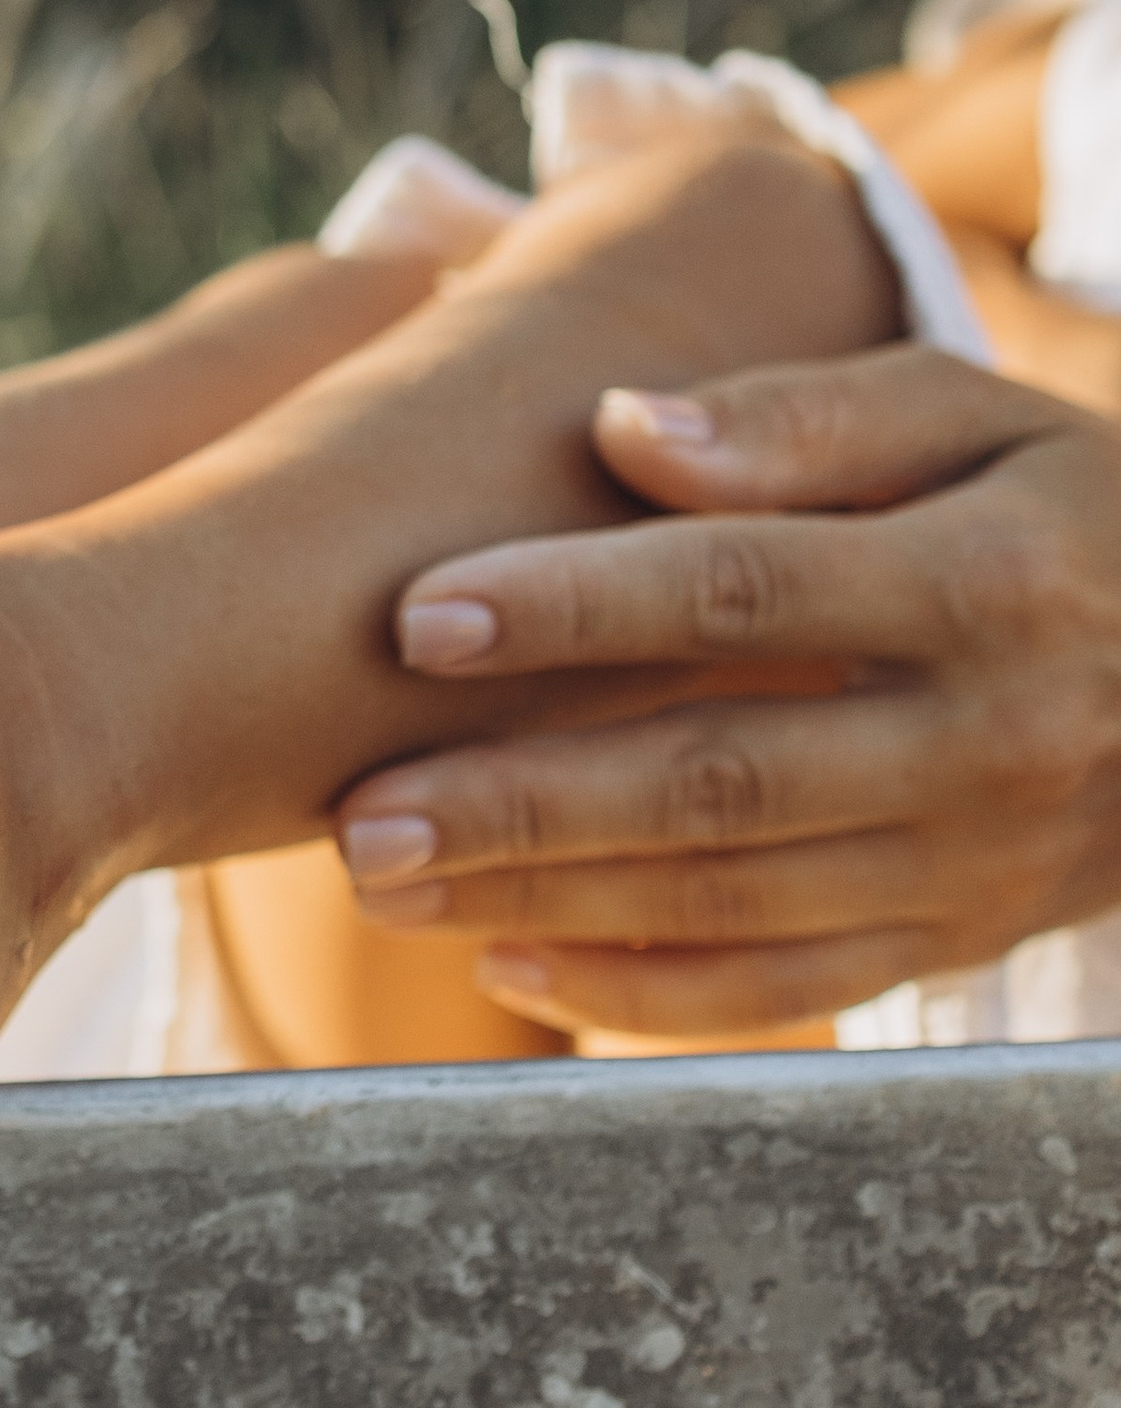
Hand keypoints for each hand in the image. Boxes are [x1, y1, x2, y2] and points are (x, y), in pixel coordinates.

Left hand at [329, 352, 1120, 1037]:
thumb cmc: (1057, 506)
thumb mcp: (974, 413)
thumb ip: (803, 417)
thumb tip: (624, 430)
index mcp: (985, 580)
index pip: (744, 589)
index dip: (576, 605)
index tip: (421, 613)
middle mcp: (984, 738)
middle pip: (720, 778)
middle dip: (521, 803)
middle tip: (358, 810)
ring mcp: (973, 861)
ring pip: (731, 901)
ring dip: (544, 902)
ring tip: (383, 882)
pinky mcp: (954, 940)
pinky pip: (787, 992)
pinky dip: (644, 994)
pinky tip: (509, 970)